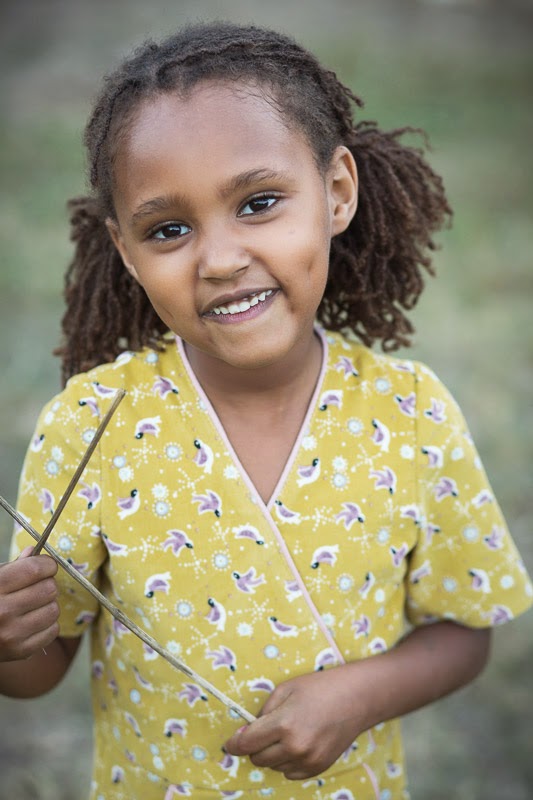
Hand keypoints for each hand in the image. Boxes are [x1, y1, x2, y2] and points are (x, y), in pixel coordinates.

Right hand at [0, 546, 59, 660]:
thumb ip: (13, 567)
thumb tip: (33, 552)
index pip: (34, 569)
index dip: (47, 565)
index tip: (47, 566)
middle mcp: (2, 611)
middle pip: (49, 589)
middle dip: (47, 585)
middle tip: (37, 588)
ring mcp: (12, 634)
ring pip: (54, 610)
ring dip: (48, 605)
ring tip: (33, 607)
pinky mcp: (20, 651)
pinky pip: (53, 631)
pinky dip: (48, 625)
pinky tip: (32, 623)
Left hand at [224, 666, 367, 779]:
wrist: (356, 698)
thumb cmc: (319, 688)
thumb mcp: (285, 689)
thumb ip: (264, 712)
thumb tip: (247, 732)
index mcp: (283, 724)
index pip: (247, 744)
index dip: (234, 744)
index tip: (230, 743)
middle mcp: (295, 747)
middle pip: (258, 759)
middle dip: (254, 747)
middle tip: (263, 731)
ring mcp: (308, 760)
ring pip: (274, 766)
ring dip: (272, 754)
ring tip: (286, 733)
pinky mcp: (318, 768)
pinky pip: (290, 772)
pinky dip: (287, 761)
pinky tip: (297, 743)